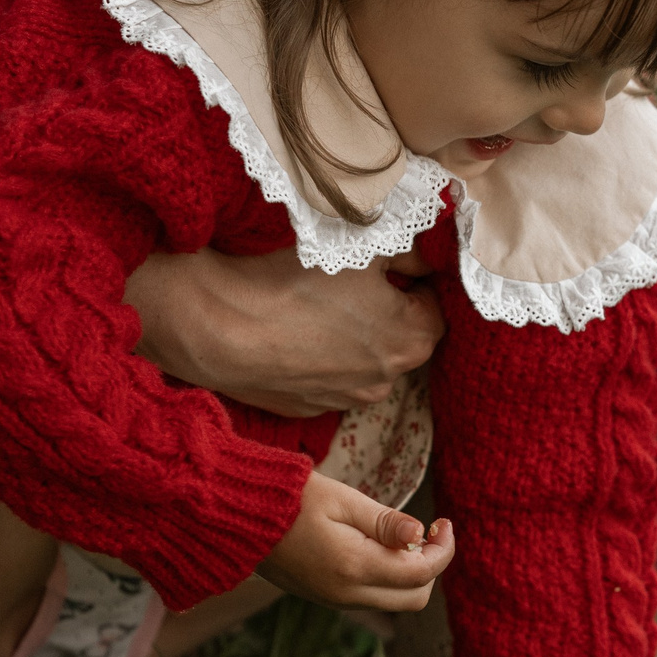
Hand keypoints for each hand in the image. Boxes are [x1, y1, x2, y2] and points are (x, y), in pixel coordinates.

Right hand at [126, 248, 443, 416]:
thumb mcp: (365, 248)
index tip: (388, 266)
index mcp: (412, 341)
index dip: (414, 283)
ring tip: (316, 307)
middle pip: (400, 339)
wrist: (222, 325)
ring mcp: (345, 400)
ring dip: (352, 338)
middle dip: (386, 312)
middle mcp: (386, 380)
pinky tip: (292, 332)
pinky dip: (318, 358)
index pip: (434, 309)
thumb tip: (424, 261)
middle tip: (351, 283)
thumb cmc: (297, 281)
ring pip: (363, 362)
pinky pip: (325, 378)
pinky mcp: (306, 408)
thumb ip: (410, 253)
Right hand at [258, 472, 455, 608]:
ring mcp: (334, 600)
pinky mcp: (325, 598)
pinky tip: (377, 546)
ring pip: (394, 601)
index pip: (421, 573)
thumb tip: (421, 532)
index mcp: (354, 567)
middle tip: (426, 531)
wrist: (238, 518)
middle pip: (415, 598)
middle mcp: (346, 594)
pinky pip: (371, 597)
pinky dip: (386, 577)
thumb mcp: (342, 499)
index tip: (443, 522)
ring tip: (400, 535)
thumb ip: (385, 522)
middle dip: (430, 566)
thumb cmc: (290, 498)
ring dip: (409, 573)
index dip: (443, 550)